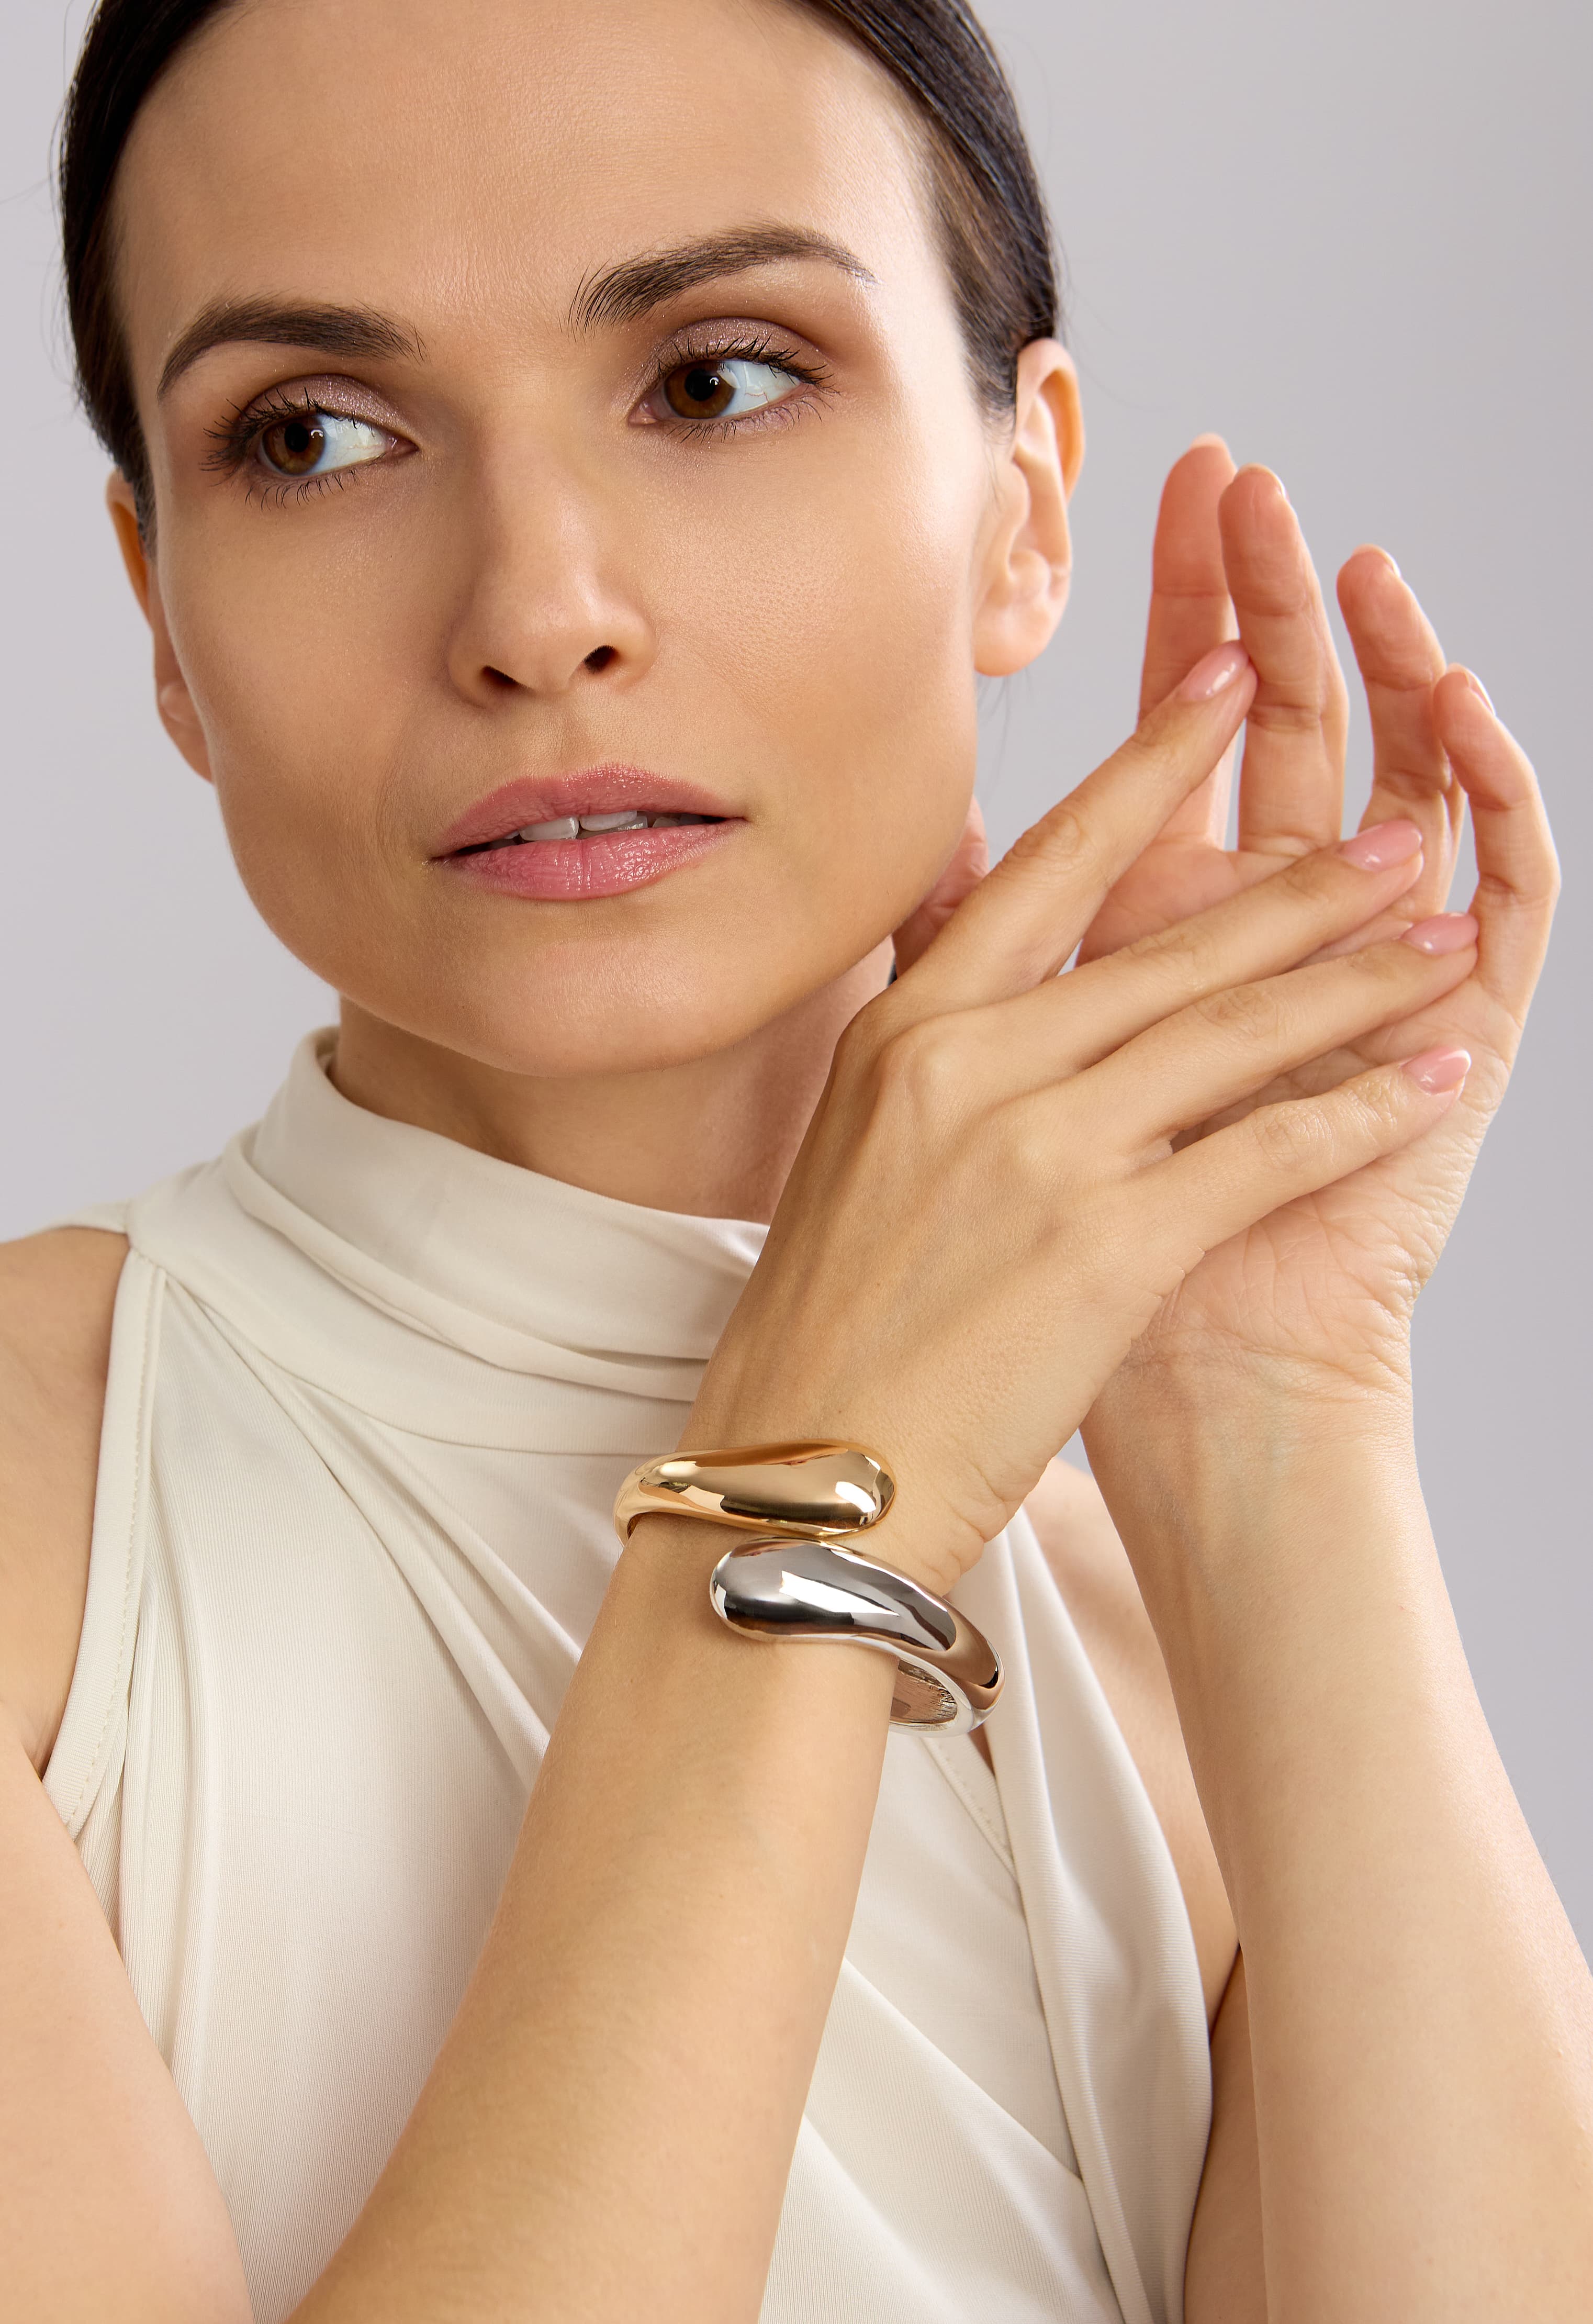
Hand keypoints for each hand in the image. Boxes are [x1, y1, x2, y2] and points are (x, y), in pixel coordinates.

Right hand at [686, 655, 1478, 1596]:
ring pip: (1232, 1030)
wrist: (800, 1472)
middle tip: (1395, 831)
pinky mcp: (1107, 1245)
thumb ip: (925, 1027)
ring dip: (1357, 980)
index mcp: (905, 1029)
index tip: (1228, 676)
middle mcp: (969, 1064)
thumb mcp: (855, 1141)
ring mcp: (1039, 1149)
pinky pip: (1265, 1149)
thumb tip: (969, 916)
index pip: (1052, 862)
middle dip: (1302, 883)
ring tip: (1446, 935)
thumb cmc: (830, 1320)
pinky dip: (1360, 1109)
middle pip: (1169, 941)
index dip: (1153, 762)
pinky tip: (1433, 1077)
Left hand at [1076, 443, 1557, 1448]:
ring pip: (1401, 782)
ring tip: (1359, 556)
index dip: (1181, 620)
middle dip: (1270, 609)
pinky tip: (1460, 704)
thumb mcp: (1018, 1075)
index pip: (1192, 742)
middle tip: (1249, 483)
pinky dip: (1487, 797)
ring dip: (1384, 666)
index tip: (1165, 498)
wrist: (1184, 1388)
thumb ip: (990, 954)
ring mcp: (1384, 976)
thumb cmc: (1083, 1251)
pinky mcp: (1460, 1035)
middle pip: (1293, 736)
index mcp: (1185, 934)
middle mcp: (1288, 940)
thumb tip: (937, 847)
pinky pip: (1502, 892)